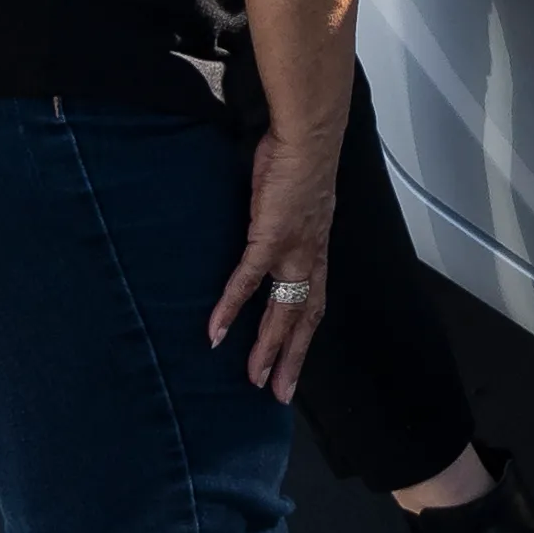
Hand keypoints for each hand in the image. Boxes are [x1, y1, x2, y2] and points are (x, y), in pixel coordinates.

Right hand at [210, 111, 341, 399]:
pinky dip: (232, 309)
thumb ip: (282, 225)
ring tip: (252, 378)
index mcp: (317, 250)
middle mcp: (310, 257)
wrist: (307, 137)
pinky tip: (216, 333)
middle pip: (304, 318)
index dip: (305, 336)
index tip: (294, 365)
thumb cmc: (296, 163)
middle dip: (292, 358)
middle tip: (279, 394)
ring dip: (267, 347)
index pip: (314, 303)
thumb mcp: (293, 203)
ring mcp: (292, 250)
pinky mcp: (269, 238)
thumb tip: (266, 232)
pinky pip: (248, 281)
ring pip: (282, 310)